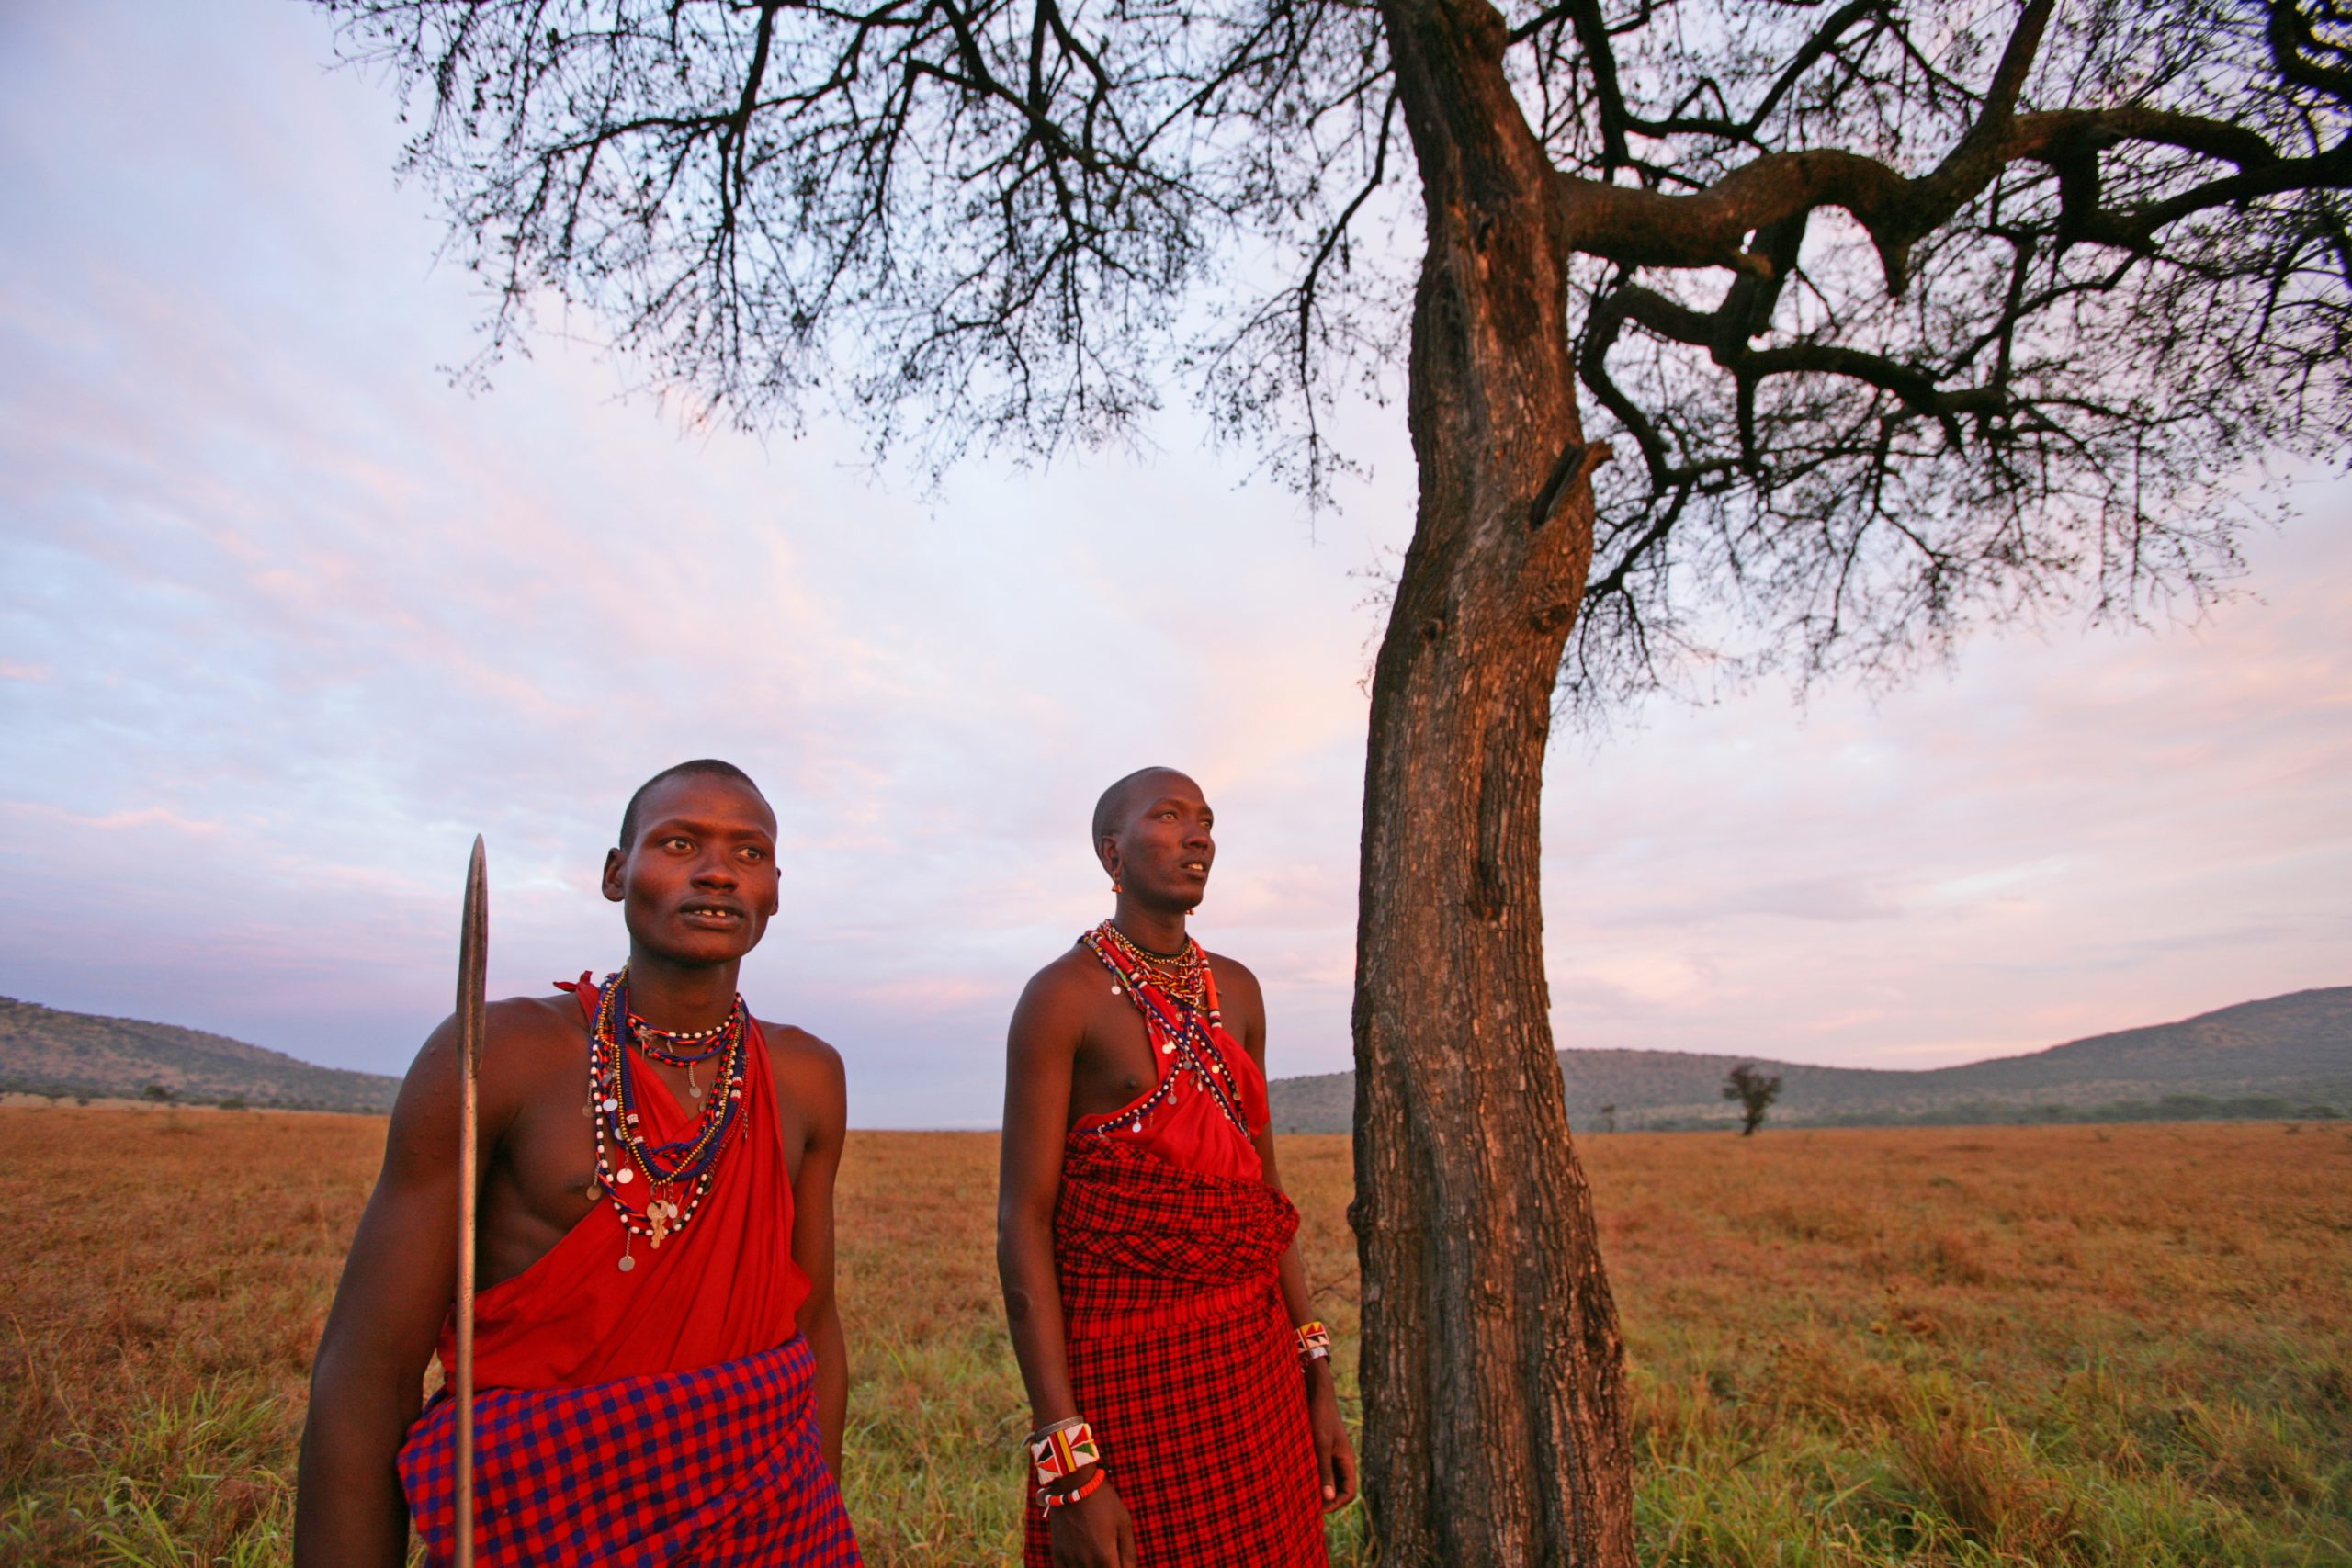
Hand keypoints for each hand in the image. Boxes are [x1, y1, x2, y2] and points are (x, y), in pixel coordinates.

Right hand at [1047, 1472, 1136, 1567]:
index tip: (1120, 1563)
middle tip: (1111, 1557)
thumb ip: (1129, 1553)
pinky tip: (1083, 1563)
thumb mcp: (1124, 1523)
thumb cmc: (1104, 1502)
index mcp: (1105, 1556)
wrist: (1074, 1484)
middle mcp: (1086, 1562)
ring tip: (1098, 1559)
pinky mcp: (1058, 1554)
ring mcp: (1070, 1560)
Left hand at [1307, 1370, 1358, 1512]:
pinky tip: (1297, 1479)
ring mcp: (1332, 1454)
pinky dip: (1313, 1478)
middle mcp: (1342, 1459)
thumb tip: (1327, 1498)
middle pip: (1340, 1489)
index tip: (1318, 1509)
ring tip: (1301, 1496)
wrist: (1316, 1391)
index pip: (1349, 1492)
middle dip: (1327, 1501)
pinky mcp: (1322, 1448)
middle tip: (1307, 1507)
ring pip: (1329, 1480)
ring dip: (1318, 1489)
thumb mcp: (1321, 1444)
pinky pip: (1321, 1470)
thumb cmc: (1320, 1416)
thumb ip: (1324, 1470)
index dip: (1335, 1504)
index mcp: (1347, 1460)